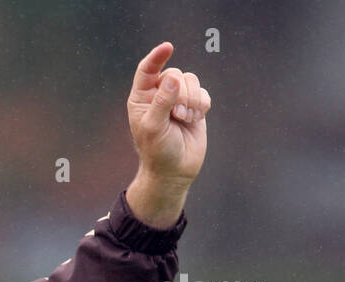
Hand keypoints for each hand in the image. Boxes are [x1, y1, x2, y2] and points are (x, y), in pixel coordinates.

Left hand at [124, 42, 211, 226]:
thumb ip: (162, 102)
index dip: (157, 57)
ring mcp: (177, 99)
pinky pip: (203, 92)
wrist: (175, 171)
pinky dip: (202, 105)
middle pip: (175, 73)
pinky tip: (195, 120)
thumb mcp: (155, 127)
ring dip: (192, 101)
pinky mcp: (194, 105)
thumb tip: (172, 78)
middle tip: (178, 116)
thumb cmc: (158, 151)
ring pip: (192, 80)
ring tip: (186, 120)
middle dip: (181, 93)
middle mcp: (158, 95)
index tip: (168, 47)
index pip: (147, 70)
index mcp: (141, 98)